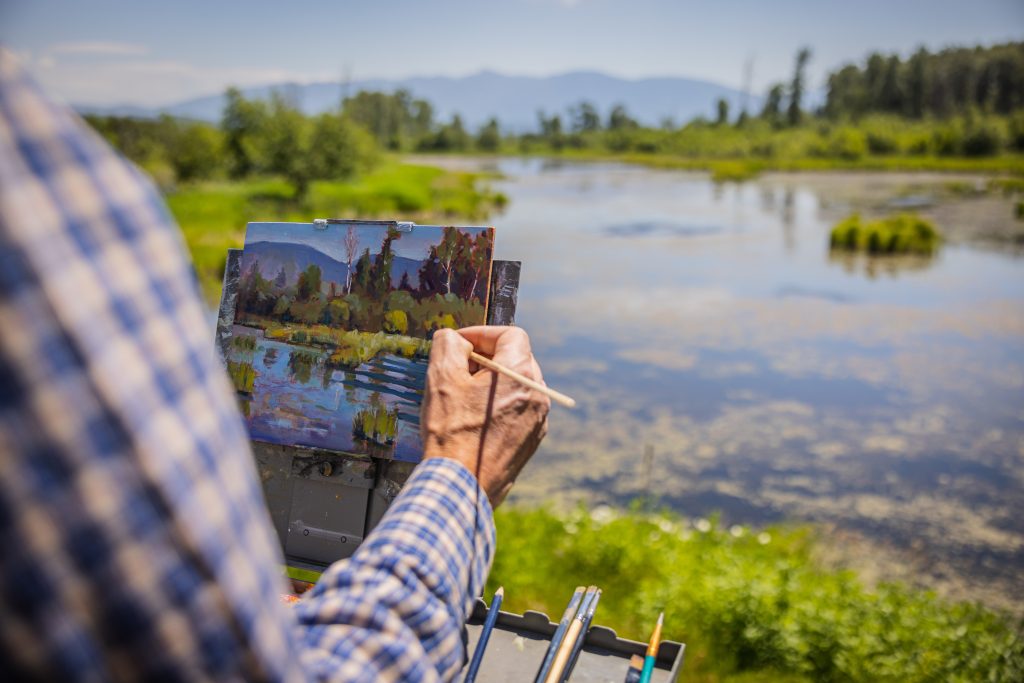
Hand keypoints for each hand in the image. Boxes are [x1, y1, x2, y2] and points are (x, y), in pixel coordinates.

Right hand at [420, 326, 549, 505]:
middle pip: (516, 359)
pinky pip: (518, 411)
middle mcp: (538, 393)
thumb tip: (454, 339)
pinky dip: (499, 406)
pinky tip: (474, 420)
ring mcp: (538, 419)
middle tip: (457, 368)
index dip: (482, 334)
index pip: (510, 334)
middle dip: (486, 358)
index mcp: (521, 372)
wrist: (463, 485)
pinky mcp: (532, 440)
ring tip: (463, 396)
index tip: (459, 344)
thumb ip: (449, 345)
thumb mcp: (441, 377)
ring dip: (492, 383)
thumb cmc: (452, 431)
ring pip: (517, 386)